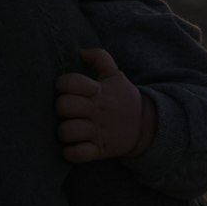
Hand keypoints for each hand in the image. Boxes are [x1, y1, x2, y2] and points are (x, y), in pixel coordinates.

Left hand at [56, 48, 156, 162]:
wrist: (146, 127)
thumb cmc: (122, 98)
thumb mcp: (115, 74)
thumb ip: (99, 57)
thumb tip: (81, 51)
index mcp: (98, 91)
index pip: (72, 82)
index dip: (62, 83)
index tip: (63, 86)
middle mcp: (96, 111)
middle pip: (64, 106)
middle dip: (60, 107)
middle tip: (65, 109)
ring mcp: (98, 132)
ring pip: (68, 131)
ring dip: (63, 131)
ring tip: (66, 127)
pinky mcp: (100, 150)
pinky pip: (79, 154)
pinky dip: (70, 153)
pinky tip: (70, 147)